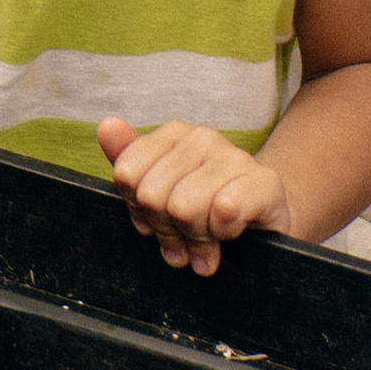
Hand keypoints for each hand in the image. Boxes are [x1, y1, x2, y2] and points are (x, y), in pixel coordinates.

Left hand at [96, 117, 290, 275]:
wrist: (264, 224)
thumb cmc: (206, 209)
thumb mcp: (161, 190)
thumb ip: (129, 159)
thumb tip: (106, 126)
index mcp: (174, 134)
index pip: (127, 175)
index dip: (139, 211)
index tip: (159, 220)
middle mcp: (204, 137)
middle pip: (152, 196)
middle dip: (167, 230)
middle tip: (186, 239)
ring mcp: (236, 156)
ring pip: (184, 208)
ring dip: (195, 240)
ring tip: (207, 243)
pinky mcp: (264, 182)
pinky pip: (223, 212)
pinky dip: (222, 236)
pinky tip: (231, 234)